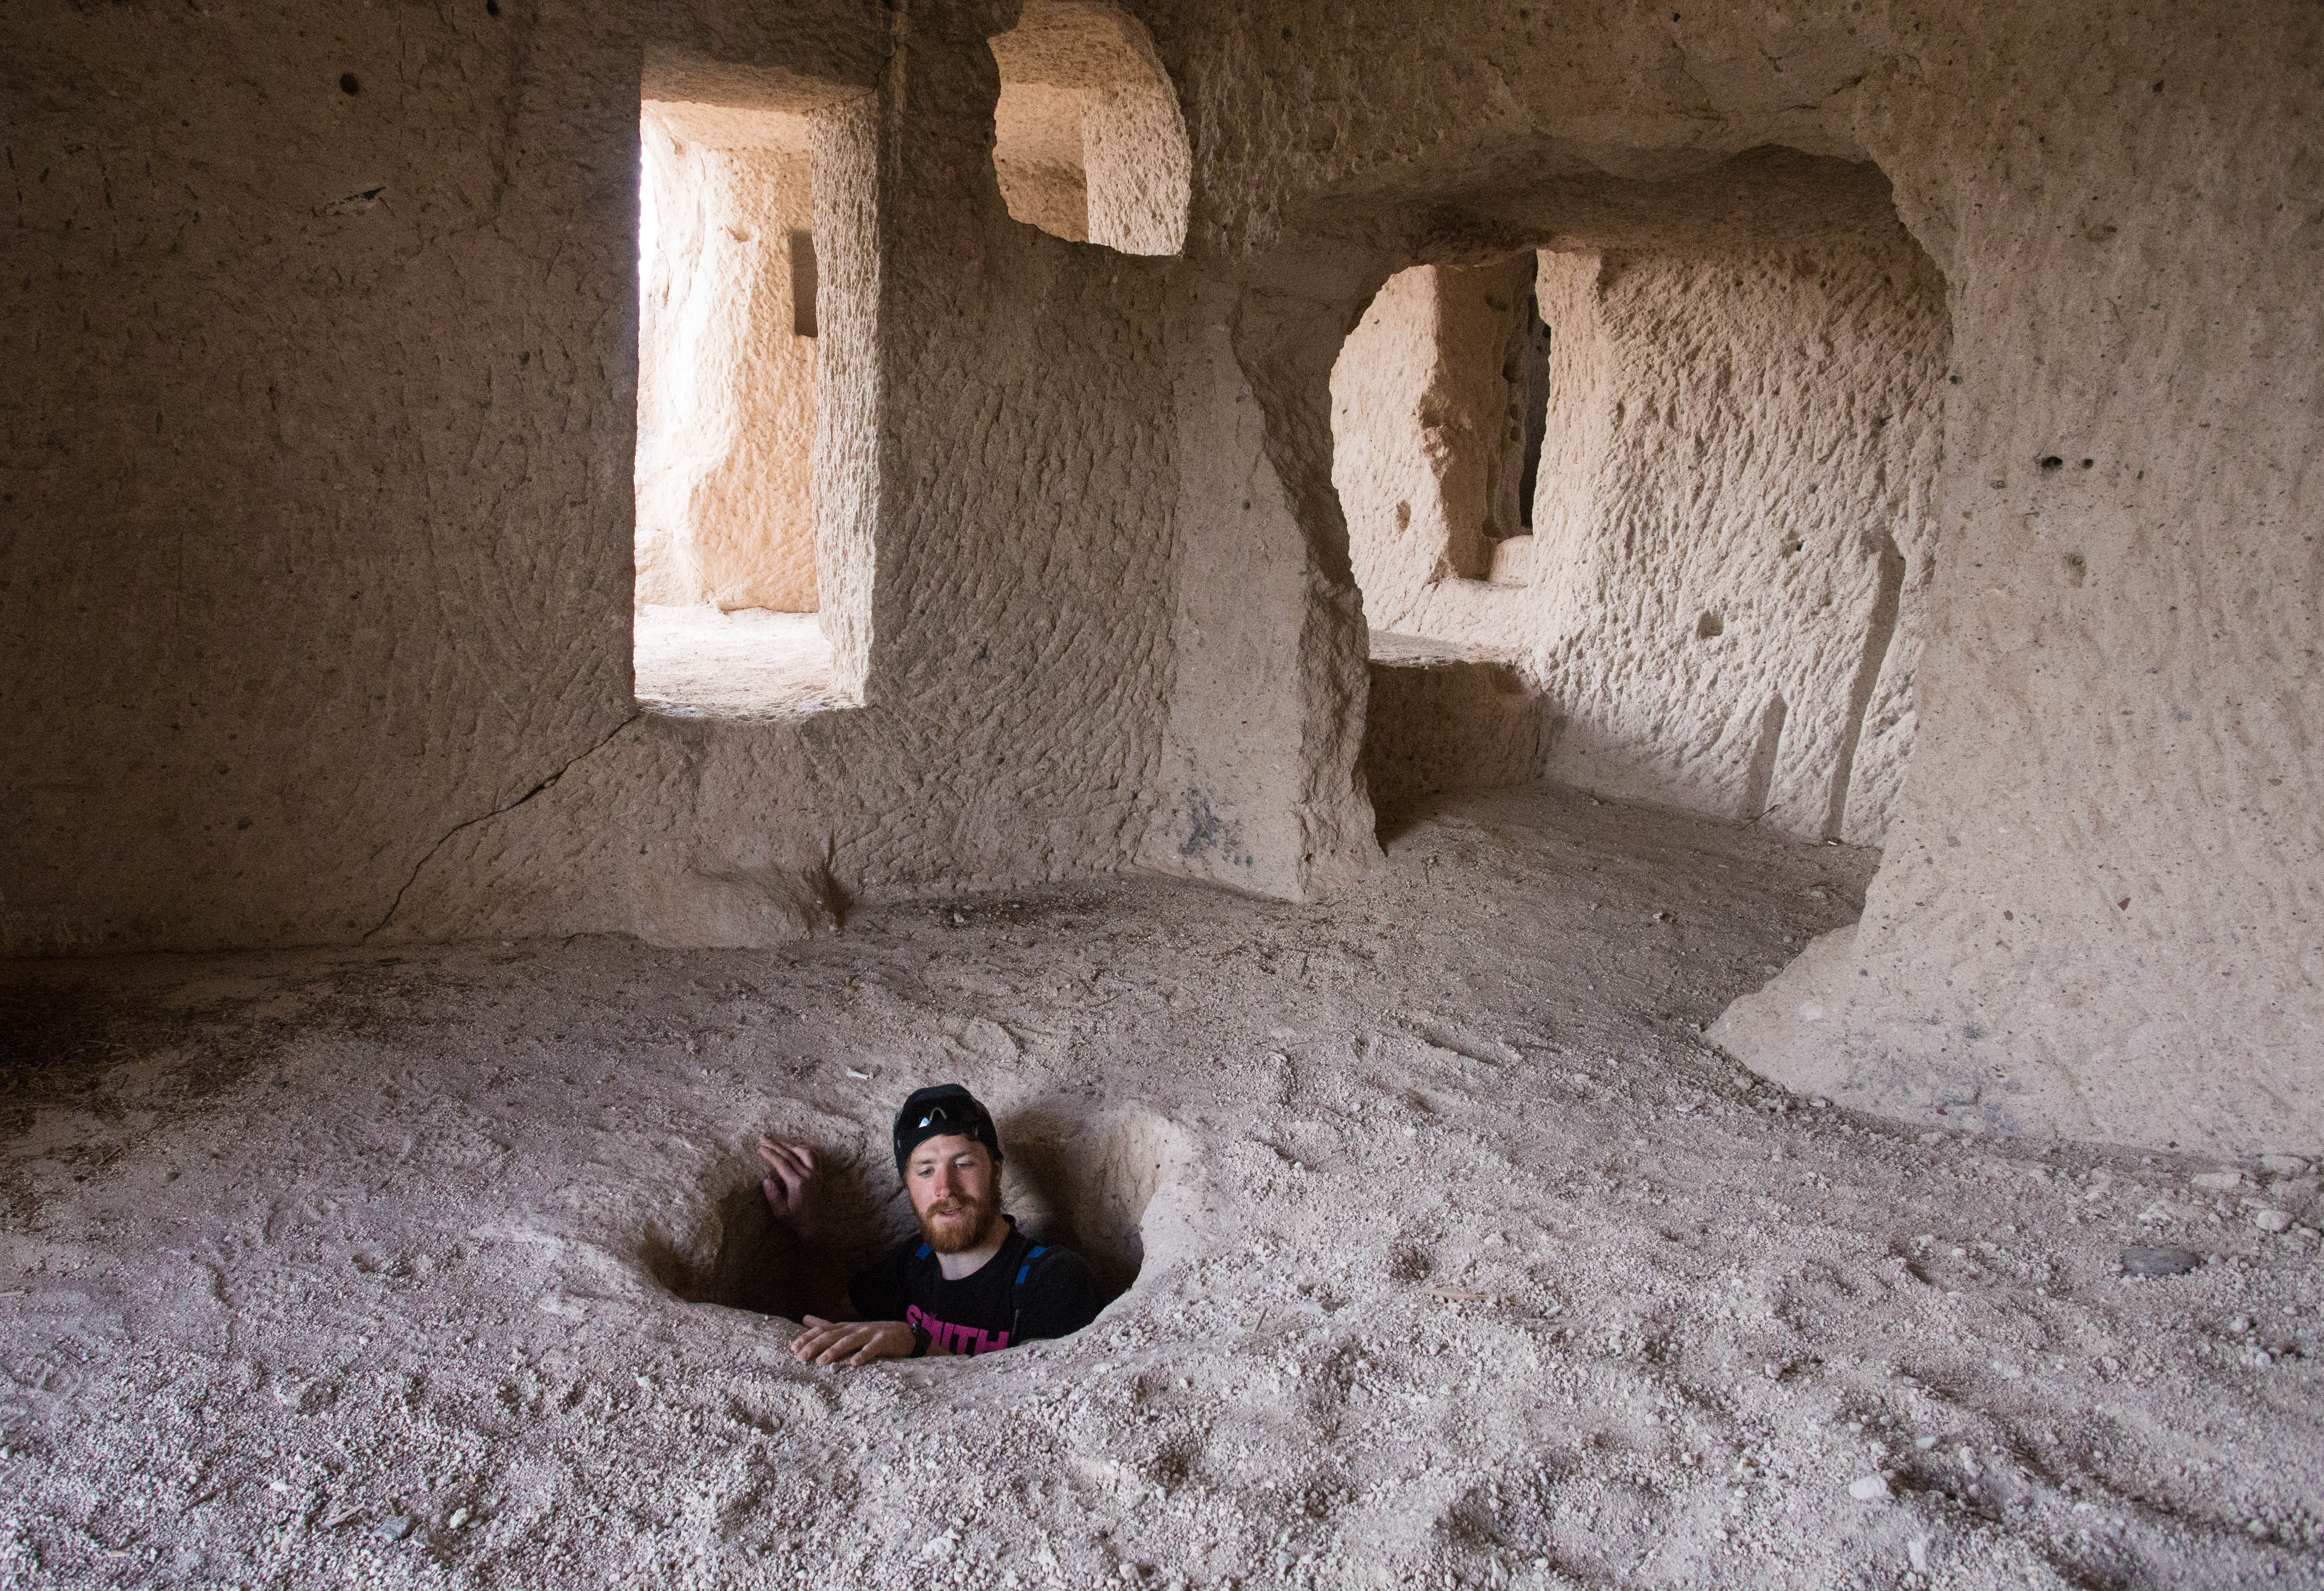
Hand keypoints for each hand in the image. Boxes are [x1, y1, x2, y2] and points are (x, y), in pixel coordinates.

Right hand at [757, 1138, 822, 1238]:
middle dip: (775, 1145)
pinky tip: (796, 1148)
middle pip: (791, 1154)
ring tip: (778, 1142)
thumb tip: (765, 1180)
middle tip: (764, 1139)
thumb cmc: (794, 1218)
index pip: (781, 1163)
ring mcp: (816, 1174)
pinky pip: (815, 1157)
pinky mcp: (820, 1175)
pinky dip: (805, 1150)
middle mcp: (809, 1176)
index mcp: (797, 1183)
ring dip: (791, 1145)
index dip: (770, 1154)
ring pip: (805, 1152)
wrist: (813, 1223)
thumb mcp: (780, 1212)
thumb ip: (773, 1196)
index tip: (760, 1148)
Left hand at [790, 1316, 921, 1366]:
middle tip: (801, 1357)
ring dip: (834, 1351)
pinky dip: (863, 1354)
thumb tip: (805, 1318)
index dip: (807, 1338)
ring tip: (821, 1362)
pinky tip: (854, 1363)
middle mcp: (854, 1329)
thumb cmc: (871, 1334)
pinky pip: (873, 1348)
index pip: (822, 1330)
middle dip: (815, 1346)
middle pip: (832, 1336)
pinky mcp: (883, 1341)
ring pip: (849, 1341)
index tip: (793, 1348)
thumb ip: (826, 1325)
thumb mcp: (847, 1329)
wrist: (903, 1334)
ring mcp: (869, 1333)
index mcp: (844, 1327)